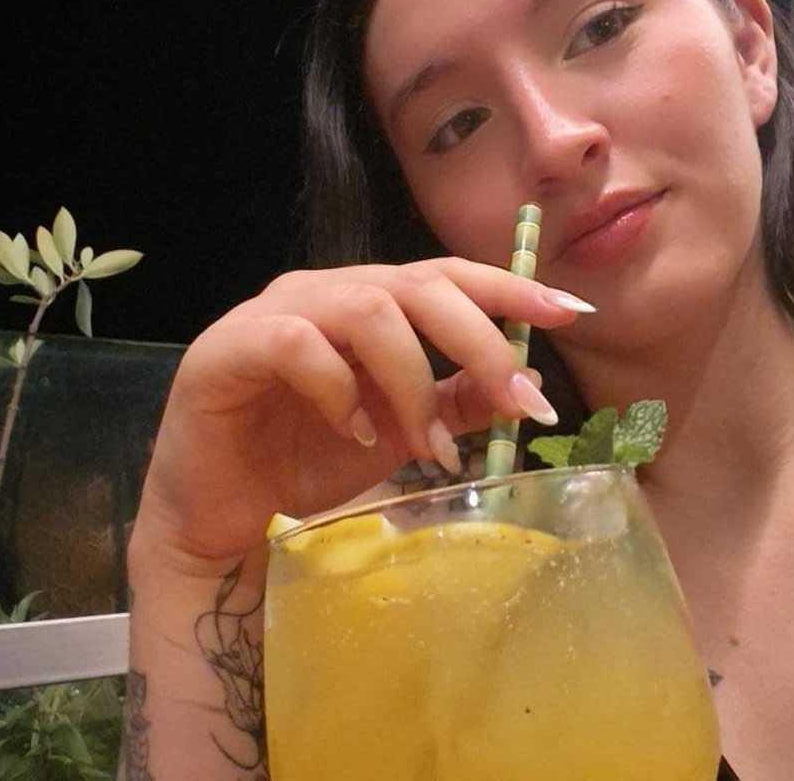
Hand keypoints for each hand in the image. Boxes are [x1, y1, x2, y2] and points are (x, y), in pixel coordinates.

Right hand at [129, 257, 591, 574]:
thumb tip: (530, 381)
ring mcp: (273, 314)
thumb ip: (457, 403)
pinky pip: (297, 344)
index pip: (447, 275)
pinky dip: (339, 388)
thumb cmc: (307, 464)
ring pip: (367, 308)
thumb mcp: (402, 434)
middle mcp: (324, 293)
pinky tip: (354, 432)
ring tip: (423, 445)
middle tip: (513, 398)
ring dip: (412, 379)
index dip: (509, 288)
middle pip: (417, 284)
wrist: (223, 519)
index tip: (570, 311)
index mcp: (368, 302)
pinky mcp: (229, 349)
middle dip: (478, 339)